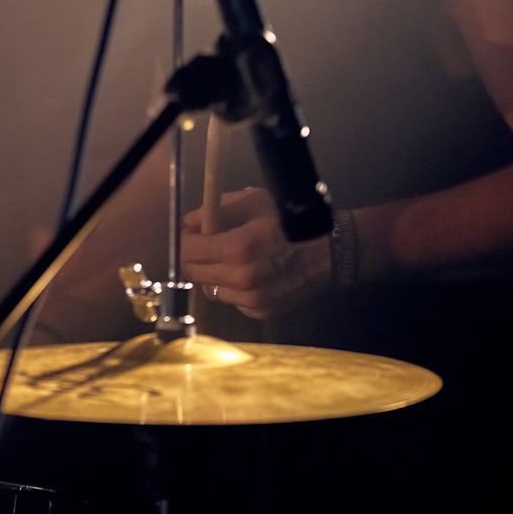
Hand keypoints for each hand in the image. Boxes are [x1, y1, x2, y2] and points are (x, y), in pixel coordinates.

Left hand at [181, 187, 330, 319]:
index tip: (189, 234)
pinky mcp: (260, 312)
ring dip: (212, 275)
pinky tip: (248, 274)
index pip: (188, 251)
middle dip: (193, 258)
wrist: (328, 252)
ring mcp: (252, 299)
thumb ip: (213, 211)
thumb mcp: (252, 202)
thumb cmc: (290, 221)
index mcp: (238, 248)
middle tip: (204, 246)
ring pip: (209, 290)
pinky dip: (232, 288)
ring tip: (230, 259)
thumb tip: (187, 224)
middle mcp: (242, 278)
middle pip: (194, 273)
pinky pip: (230, 301)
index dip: (184, 240)